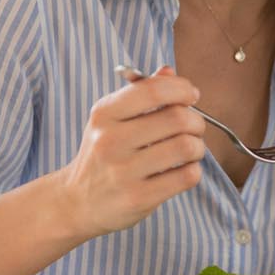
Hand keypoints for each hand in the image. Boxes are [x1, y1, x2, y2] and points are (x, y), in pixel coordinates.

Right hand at [54, 66, 207, 238]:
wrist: (77, 202)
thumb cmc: (101, 155)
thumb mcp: (110, 119)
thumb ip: (140, 93)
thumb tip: (168, 71)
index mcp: (104, 114)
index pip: (153, 90)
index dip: (181, 88)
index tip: (191, 95)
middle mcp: (110, 141)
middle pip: (177, 118)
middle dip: (196, 121)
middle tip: (194, 127)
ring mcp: (123, 172)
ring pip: (186, 147)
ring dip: (197, 147)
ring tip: (190, 150)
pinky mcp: (138, 199)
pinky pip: (186, 176)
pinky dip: (193, 170)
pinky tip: (182, 170)